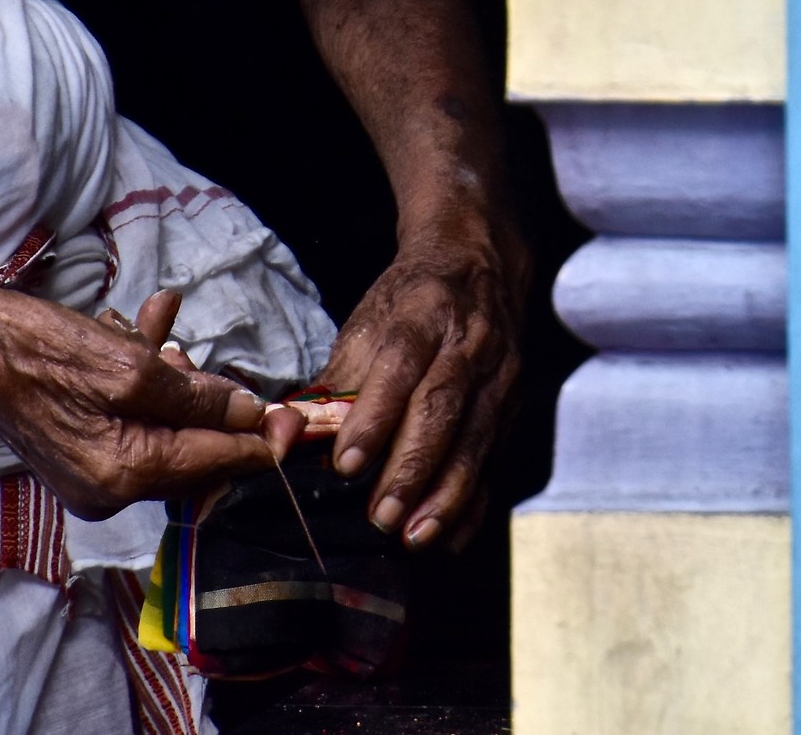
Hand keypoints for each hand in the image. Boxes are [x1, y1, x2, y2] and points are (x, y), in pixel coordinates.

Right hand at [0, 286, 298, 517]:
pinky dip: (143, 373)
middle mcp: (109, 489)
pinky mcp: (78, 444)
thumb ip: (196, 397)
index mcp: (124, 478)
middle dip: (207, 400)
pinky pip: (130, 413)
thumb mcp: (129, 367)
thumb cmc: (40, 350)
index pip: (215, 467)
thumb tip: (249, 415)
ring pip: (163, 425)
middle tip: (195, 352)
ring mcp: (91, 470)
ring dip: (172, 375)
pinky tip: (145, 321)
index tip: (296, 417)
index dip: (261, 441)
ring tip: (159, 328)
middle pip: (192, 451)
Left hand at [319, 215, 524, 548]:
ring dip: (445, 494)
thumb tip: (286, 432)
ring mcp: (499, 376)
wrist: (480, 262)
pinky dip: (474, 501)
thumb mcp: (368, 320)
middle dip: (411, 467)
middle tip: (381, 515)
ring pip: (475, 439)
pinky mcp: (514, 404)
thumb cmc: (412, 299)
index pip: (400, 363)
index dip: (374, 415)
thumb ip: (333, 378)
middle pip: (442, 408)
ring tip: (414, 536)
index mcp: (424, 311)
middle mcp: (469, 343)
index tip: (346, 463)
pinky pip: (494, 459)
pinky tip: (450, 537)